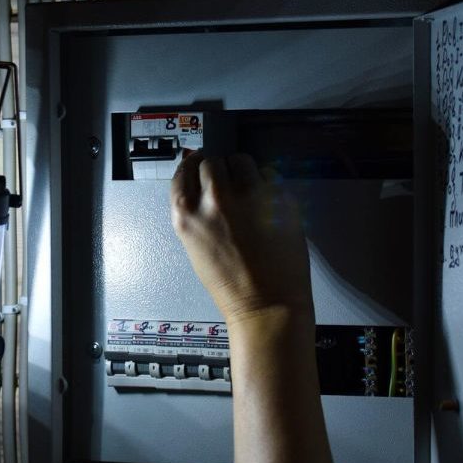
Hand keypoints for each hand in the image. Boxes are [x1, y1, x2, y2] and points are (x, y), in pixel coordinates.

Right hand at [170, 152, 312, 324]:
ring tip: (248, 191)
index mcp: (187, 213)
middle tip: (227, 185)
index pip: (184, 171)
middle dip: (218, 169)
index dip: (192, 167)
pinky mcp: (278, 197)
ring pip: (240, 160)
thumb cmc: (229, 281)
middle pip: (211, 161)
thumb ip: (193, 208)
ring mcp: (248, 195)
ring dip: (241, 170)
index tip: (198, 167)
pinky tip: (266, 205)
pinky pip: (268, 174)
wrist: (265, 303)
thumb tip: (194, 169)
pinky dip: (266, 183)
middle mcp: (215, 199)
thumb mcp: (194, 244)